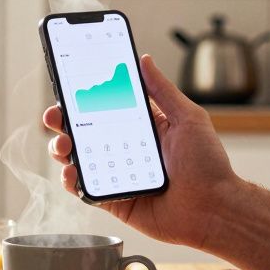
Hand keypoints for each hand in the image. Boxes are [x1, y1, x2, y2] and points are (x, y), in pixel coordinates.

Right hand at [43, 54, 237, 248]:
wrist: (214, 209)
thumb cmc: (208, 165)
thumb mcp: (188, 118)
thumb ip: (163, 90)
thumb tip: (144, 60)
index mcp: (143, 127)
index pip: (107, 106)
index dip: (85, 96)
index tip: (69, 84)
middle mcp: (127, 149)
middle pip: (85, 130)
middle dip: (64, 120)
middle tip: (56, 115)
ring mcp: (118, 174)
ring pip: (79, 158)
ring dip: (63, 148)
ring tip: (64, 144)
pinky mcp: (114, 200)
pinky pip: (85, 189)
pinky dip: (71, 180)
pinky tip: (71, 172)